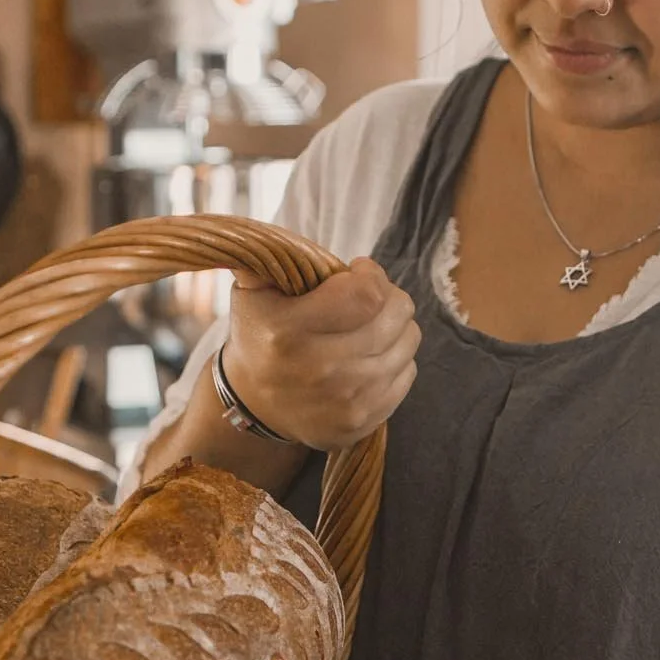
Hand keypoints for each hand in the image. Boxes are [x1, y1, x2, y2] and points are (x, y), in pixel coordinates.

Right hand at [224, 256, 419, 451]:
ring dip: (397, 327)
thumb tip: (278, 236)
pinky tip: (372, 354)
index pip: (367, 293)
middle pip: (394, 318)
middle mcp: (318, 371)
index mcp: (289, 332)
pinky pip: (406, 376)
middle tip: (372, 296)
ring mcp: (343, 402)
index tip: (359, 270)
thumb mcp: (252, 289)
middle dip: (390, 297)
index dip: (372, 274)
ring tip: (373, 323)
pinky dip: (397, 360)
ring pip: (407, 345)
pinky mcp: (359, 423)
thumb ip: (268, 255)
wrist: (253, 400)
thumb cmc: (261, 332)